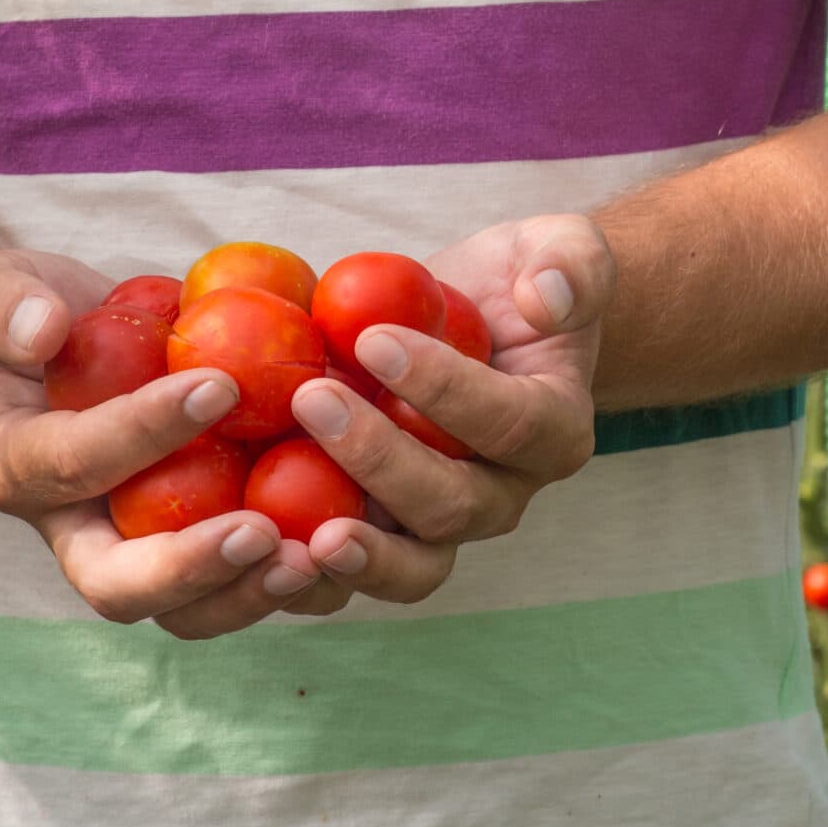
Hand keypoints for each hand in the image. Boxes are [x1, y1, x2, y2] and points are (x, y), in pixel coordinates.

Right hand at [0, 249, 322, 638]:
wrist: (57, 348)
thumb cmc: (24, 312)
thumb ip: (2, 306)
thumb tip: (41, 327)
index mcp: (18, 470)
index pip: (74, 464)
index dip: (141, 433)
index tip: (217, 385)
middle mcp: (73, 531)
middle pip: (120, 586)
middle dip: (192, 568)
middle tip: (263, 532)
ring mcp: (137, 552)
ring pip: (189, 611)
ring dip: (252, 593)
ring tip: (319, 555)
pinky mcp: (195, 550)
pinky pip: (241, 585)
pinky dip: (293, 574)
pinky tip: (352, 536)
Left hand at [284, 215, 614, 613]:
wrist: (480, 325)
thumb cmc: (517, 283)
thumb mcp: (558, 249)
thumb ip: (572, 264)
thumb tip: (548, 298)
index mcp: (554, 431)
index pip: (508, 422)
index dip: (444, 388)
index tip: (375, 339)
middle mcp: (504, 492)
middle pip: (454, 505)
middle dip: (381, 460)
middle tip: (313, 399)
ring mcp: (442, 523)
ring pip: (413, 564)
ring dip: (357, 553)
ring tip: (296, 534)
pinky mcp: (386, 532)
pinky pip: (354, 571)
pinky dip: (311, 577)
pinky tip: (255, 549)